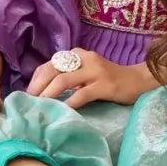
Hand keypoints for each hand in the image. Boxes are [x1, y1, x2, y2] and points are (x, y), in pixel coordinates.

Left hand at [27, 52, 154, 109]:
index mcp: (77, 54)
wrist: (138, 81)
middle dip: (37, 87)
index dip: (35, 80)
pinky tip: (62, 111)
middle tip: (29, 102)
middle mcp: (84, 58)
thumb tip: (43, 91)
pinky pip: (82, 94)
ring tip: (40, 106)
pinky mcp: (104, 85)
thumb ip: (69, 76)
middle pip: (52, 70)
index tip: (28, 95)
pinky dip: (69, 103)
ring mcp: (95, 71)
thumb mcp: (86, 73)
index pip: (48, 64)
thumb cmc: (109, 80)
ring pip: (63, 80)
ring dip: (48, 94)